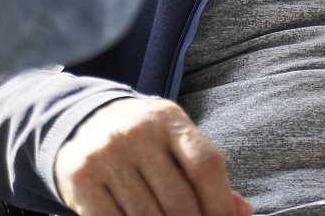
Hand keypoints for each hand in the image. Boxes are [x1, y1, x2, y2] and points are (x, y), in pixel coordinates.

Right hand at [55, 95, 252, 215]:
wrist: (81, 122)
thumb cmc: (143, 140)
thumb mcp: (175, 142)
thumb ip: (206, 175)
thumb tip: (243, 212)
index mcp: (168, 118)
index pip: (205, 165)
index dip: (220, 205)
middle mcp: (136, 132)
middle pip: (179, 200)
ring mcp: (105, 155)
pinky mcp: (81, 179)